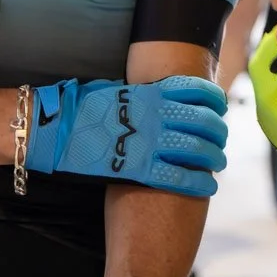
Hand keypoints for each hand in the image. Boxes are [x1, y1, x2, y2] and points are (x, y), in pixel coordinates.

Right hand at [25, 76, 227, 197]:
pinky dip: (198, 182)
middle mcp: (156, 115)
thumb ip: (143, 94)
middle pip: (204, 122)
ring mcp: (149, 142)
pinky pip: (179, 177)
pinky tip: (207, 186)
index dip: (215, 100)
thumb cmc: (81, 110)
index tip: (220, 107)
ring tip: (218, 163)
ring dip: (214, 158)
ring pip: (198, 150)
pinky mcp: (139, 169)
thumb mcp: (117, 92)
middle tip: (222, 141)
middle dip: (219, 132)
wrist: (54, 132)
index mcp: (152, 92)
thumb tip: (160, 93)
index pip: (197, 90)